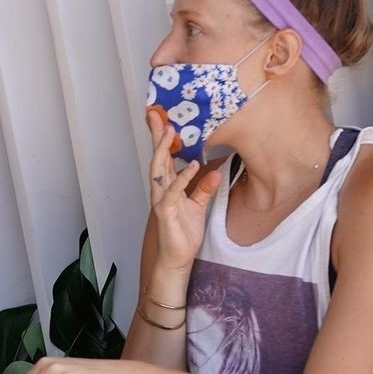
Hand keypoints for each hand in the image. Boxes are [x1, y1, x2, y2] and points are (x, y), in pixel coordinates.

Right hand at [145, 107, 220, 273]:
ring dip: (163, 150)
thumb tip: (216, 172)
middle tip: (156, 114)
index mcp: (168, 186)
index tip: (161, 117)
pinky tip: (192, 165)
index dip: (162, 139)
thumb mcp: (198, 206)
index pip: (164, 158)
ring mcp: (161, 200)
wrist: (176, 258)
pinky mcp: (165, 212)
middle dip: (156, 136)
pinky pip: (173, 192)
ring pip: (158, 170)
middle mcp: (161, 190)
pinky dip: (182, 178)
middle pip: (157, 157)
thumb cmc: (183, 233)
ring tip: (170, 131)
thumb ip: (203, 188)